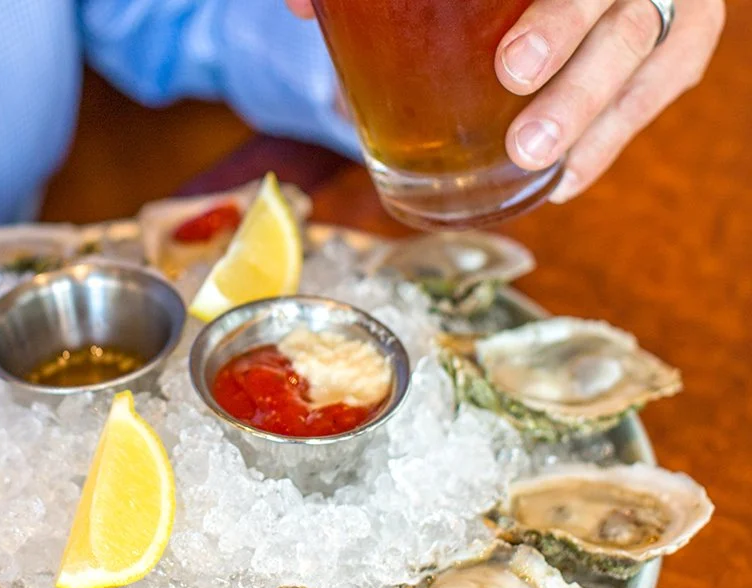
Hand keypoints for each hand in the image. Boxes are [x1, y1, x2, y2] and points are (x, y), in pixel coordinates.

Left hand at [286, 0, 724, 203]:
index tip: (508, 69)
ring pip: (652, 55)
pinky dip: (612, 139)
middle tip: (525, 142)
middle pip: (623, 18)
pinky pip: (661, 86)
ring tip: (541, 169)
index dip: (559, 24)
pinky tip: (564, 181)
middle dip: (579, 84)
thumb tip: (300, 5)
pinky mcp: (676, 38)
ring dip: (597, 122)